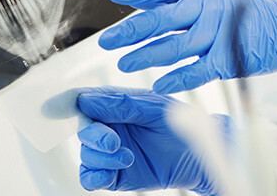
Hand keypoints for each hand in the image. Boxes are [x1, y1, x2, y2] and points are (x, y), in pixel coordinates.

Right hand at [75, 87, 226, 193]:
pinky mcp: (114, 175)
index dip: (80, 104)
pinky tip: (108, 173)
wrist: (196, 157)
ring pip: (87, 154)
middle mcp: (110, 128)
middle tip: (112, 141)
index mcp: (117, 105)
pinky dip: (93, 176)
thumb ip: (122, 104)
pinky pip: (90, 177)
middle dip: (94, 136)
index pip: (90, 101)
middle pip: (85, 130)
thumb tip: (87, 99)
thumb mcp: (154, 108)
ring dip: (101, 157)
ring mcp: (110, 152)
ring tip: (127, 157)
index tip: (80, 109)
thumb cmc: (179, 126)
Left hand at [98, 0, 276, 92]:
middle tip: (105, 41)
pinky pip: (198, 70)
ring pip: (175, 46)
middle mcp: (209, 7)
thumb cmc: (249, 13)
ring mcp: (220, 32)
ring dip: (146, 57)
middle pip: (161, 19)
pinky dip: (177, 78)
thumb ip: (185, 4)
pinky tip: (159, 84)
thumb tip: (144, 6)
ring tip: (124, 65)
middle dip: (130, 30)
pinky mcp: (231, 57)